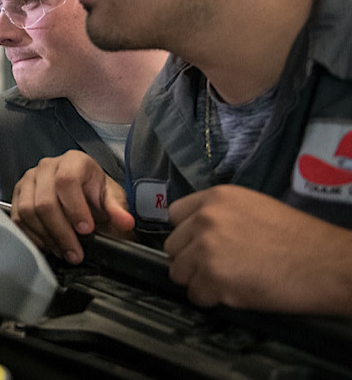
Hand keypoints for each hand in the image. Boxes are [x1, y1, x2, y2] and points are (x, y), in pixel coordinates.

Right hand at [11, 150, 134, 263]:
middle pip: (45, 201)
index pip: (66, 181)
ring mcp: (29, 180)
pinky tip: (48, 244)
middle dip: (61, 232)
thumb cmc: (95, 194)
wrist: (82, 196)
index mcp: (73, 161)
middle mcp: (47, 166)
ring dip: (47, 237)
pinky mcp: (18, 195)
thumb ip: (117, 209)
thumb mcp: (111, 199)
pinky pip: (18, 219)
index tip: (86, 229)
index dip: (75, 209)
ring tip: (63, 250)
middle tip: (75, 252)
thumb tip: (125, 221)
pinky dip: (33, 236)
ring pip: (28, 211)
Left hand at [166, 185, 351, 314]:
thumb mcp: (254, 207)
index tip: (197, 245)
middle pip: (173, 246)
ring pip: (178, 272)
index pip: (175, 215)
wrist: (325, 262)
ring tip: (226, 282)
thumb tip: (198, 233)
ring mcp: (206, 249)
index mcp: (215, 198)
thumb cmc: (300, 238)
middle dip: (190, 260)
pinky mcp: (213, 278)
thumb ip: (221, 215)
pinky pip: (195, 295)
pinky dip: (211, 299)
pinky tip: (233, 294)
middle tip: (216, 268)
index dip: (187, 234)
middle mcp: (205, 220)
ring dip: (198, 281)